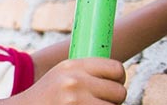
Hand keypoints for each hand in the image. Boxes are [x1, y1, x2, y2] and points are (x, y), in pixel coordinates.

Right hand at [12, 58, 126, 103]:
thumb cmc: (47, 95)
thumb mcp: (62, 75)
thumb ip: (85, 72)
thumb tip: (118, 72)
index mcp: (73, 65)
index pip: (116, 68)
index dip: (118, 79)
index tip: (112, 86)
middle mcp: (75, 81)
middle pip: (119, 92)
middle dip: (114, 100)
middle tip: (100, 102)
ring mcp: (75, 101)